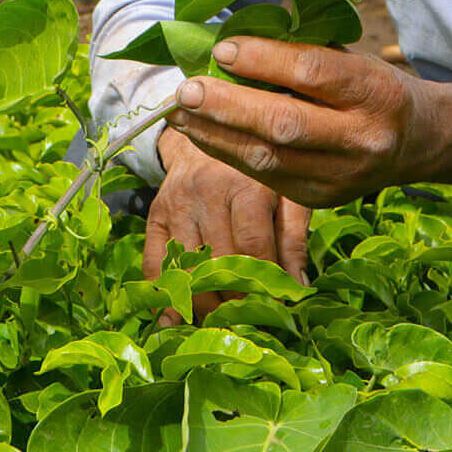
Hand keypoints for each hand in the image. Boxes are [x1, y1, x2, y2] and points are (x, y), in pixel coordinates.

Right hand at [144, 124, 309, 317]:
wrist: (213, 131)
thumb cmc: (261, 171)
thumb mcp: (289, 193)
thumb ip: (295, 238)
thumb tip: (297, 288)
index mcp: (246, 186)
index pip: (251, 247)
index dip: (263, 285)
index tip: (275, 308)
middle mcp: (207, 194)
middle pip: (217, 263)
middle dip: (235, 299)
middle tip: (251, 320)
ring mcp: (177, 205)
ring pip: (186, 269)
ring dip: (204, 303)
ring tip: (223, 320)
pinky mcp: (156, 215)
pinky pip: (154, 264)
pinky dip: (165, 296)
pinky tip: (178, 319)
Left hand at [163, 37, 451, 210]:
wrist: (419, 142)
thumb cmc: (374, 88)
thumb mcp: (354, 60)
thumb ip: (302, 54)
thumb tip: (228, 47)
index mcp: (378, 91)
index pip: (313, 73)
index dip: (263, 60)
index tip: (222, 49)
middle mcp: (365, 138)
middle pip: (285, 124)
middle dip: (228, 106)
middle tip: (187, 88)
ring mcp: (344, 176)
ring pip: (269, 159)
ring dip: (217, 134)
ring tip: (181, 112)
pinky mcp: (322, 199)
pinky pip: (265, 178)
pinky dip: (228, 153)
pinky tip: (203, 134)